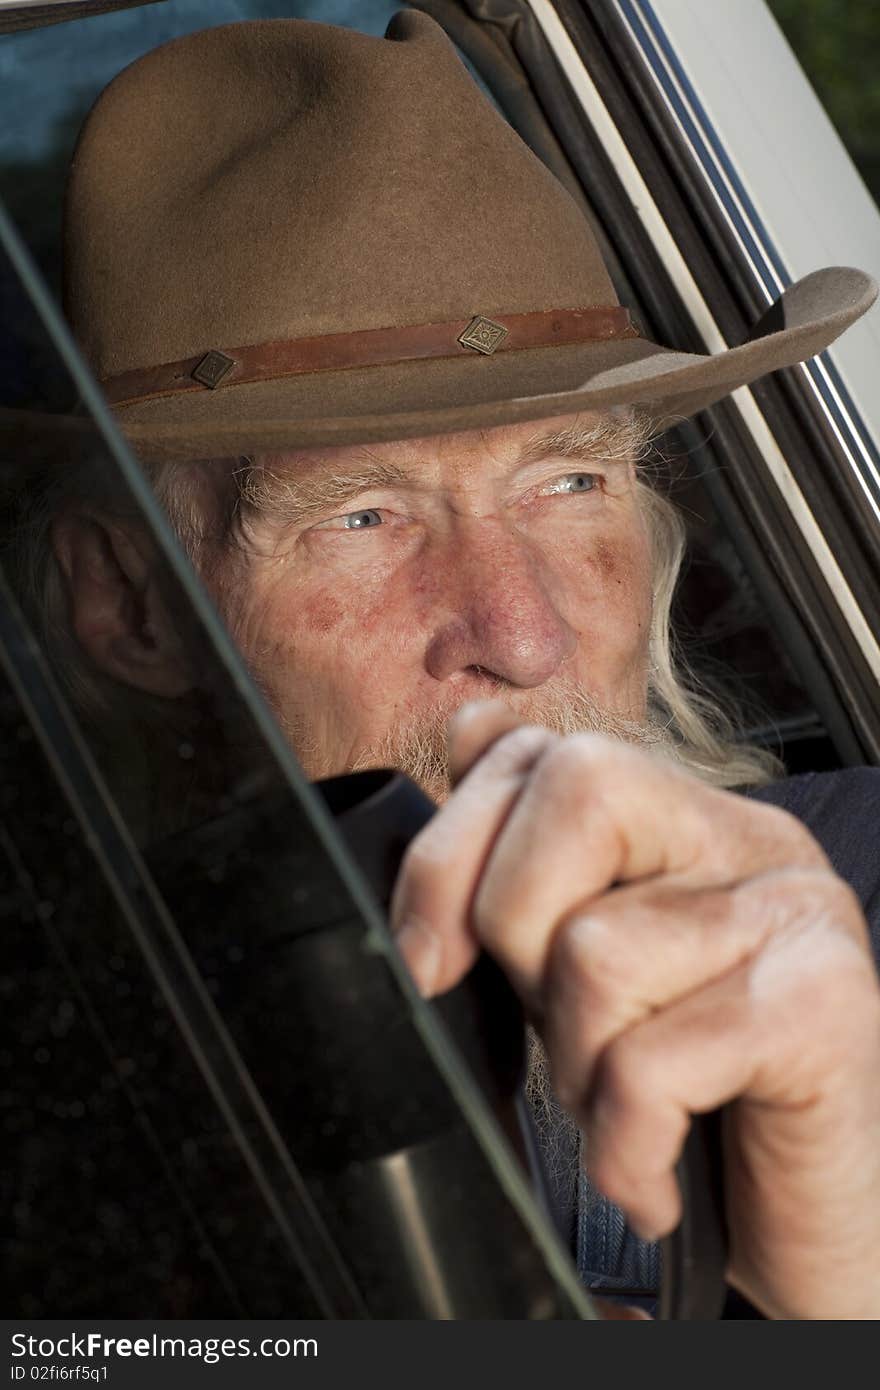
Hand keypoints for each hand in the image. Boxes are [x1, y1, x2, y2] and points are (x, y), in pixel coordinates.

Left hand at [390, 702, 879, 1318]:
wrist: (826, 1234)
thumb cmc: (692, 1101)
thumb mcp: (584, 980)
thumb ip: (529, 873)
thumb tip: (456, 745)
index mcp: (680, 817)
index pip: (534, 746)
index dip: (448, 848)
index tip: (429, 955)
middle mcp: (747, 837)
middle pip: (574, 787)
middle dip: (512, 931)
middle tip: (561, 1030)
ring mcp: (796, 909)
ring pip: (594, 946)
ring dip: (579, 1069)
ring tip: (629, 1109)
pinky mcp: (826, 1007)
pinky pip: (649, 1062)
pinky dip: (623, 1145)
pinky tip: (653, 1175)